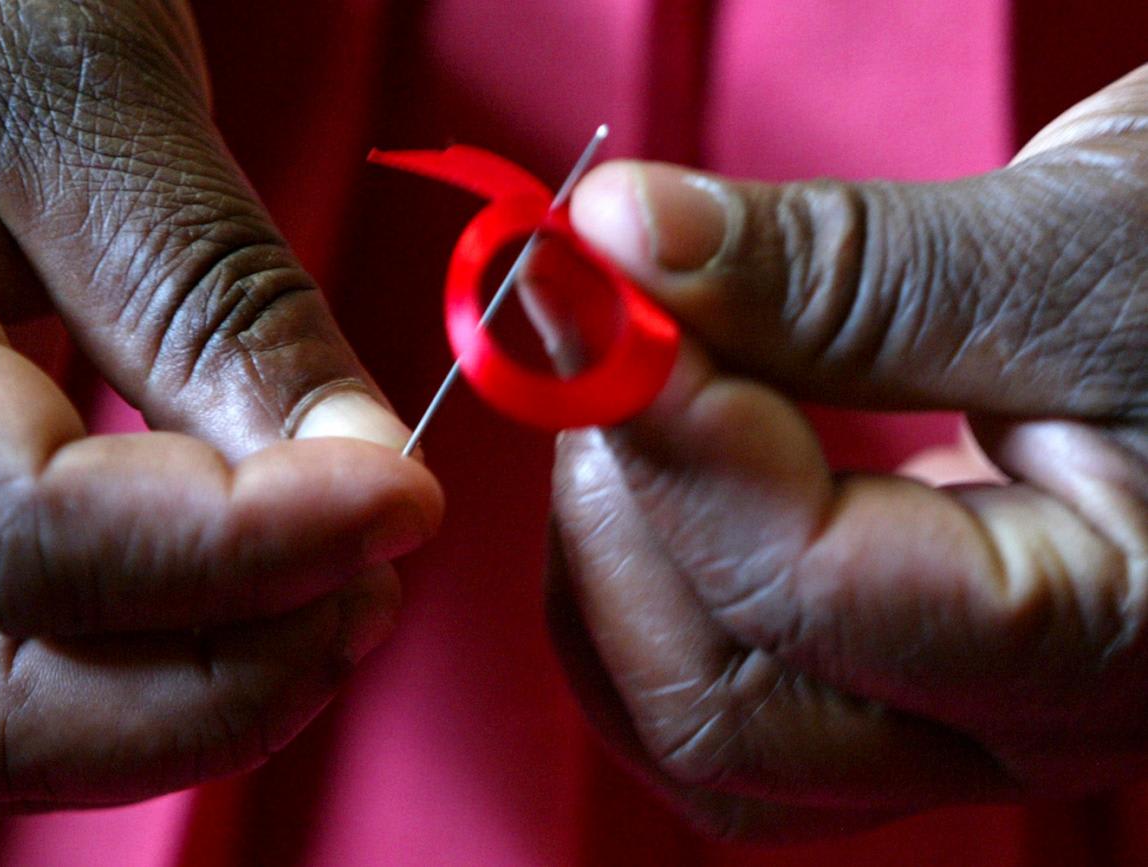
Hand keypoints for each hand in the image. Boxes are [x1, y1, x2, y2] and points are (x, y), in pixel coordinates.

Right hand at [0, 0, 441, 809]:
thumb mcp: (86, 101)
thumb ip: (216, 301)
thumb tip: (359, 474)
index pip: (33, 538)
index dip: (246, 549)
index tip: (404, 499)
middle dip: (219, 678)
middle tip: (373, 583)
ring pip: (4, 706)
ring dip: (195, 690)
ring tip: (334, 587)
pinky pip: (23, 652)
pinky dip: (160, 654)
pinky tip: (259, 579)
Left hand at [548, 65, 1147, 840]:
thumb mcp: (1077, 250)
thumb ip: (840, 270)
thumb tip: (626, 240)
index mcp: (1105, 636)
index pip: (801, 589)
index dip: (666, 432)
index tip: (600, 287)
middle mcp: (1011, 724)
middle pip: (717, 715)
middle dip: (620, 520)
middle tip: (620, 345)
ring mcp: (942, 714)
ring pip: (694, 728)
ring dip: (612, 562)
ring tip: (649, 397)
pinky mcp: (890, 675)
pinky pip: (716, 687)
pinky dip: (645, 581)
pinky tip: (674, 461)